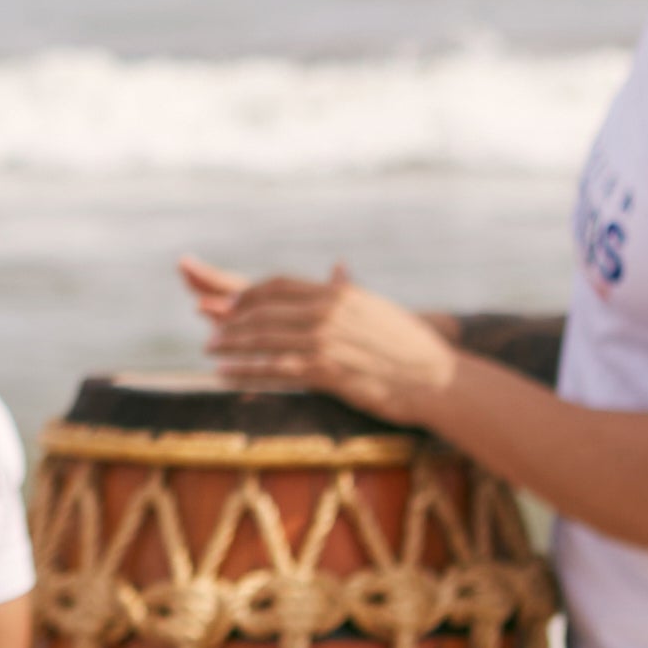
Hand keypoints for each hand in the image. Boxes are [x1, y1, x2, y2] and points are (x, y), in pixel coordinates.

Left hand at [179, 256, 455, 423]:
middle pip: (264, 309)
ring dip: (231, 343)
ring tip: (210, 348)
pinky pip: (275, 368)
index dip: (249, 294)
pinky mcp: (329, 370)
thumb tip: (337, 268)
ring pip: (264, 338)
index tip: (229, 303)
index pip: (279, 285)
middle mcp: (329, 311)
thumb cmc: (410, 346)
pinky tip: (226, 373)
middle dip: (232, 318)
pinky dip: (246, 370)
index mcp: (338, 294)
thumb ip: (348, 290)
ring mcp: (328, 340)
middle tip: (209, 327)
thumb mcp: (376, 308)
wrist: (439, 379)